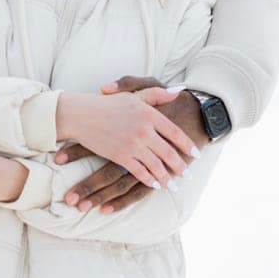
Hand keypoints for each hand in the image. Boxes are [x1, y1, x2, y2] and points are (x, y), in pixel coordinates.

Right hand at [55, 80, 202, 192]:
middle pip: (169, 153)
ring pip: (156, 166)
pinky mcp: (120, 156)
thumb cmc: (108, 103)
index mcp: (149, 114)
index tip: (196, 154)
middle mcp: (144, 130)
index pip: (175, 133)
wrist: (81, 114)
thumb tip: (178, 92)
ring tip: (174, 185)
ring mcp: (132, 144)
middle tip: (188, 174)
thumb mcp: (134, 94)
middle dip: (180, 166)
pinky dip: (150, 180)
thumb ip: (157, 93)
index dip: (187, 145)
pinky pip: (140, 172)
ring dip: (167, 178)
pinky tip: (156, 185)